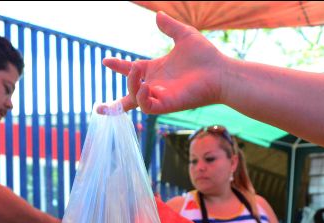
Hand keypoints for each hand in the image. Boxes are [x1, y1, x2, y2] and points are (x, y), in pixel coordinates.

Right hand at [102, 11, 224, 113]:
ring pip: (134, 99)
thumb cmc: (206, 57)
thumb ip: (169, 27)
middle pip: (129, 96)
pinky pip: (147, 107)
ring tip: (137, 69)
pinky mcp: (167, 105)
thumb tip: (158, 14)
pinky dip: (142, 97)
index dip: (118, 67)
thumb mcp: (184, 35)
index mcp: (157, 71)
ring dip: (131, 85)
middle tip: (103, 96)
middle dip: (113, 104)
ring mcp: (160, 97)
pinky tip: (146, 85)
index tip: (105, 61)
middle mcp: (156, 86)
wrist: (220, 71)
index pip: (132, 71)